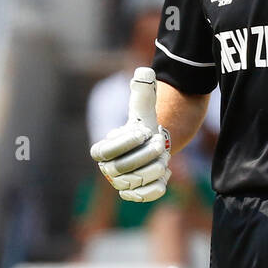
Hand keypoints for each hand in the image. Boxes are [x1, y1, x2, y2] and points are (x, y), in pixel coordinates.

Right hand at [90, 67, 171, 202]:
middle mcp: (107, 170)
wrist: (153, 148)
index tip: (143, 132)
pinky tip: (165, 173)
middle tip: (161, 143)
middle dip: (146, 155)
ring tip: (164, 158)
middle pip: (122, 168)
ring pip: (136, 182)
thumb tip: (145, 71)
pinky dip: (158, 185)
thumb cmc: (144, 127)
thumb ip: (142, 91)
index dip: (123, 143)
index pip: (102, 152)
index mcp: (103, 149)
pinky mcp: (134, 196)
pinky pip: (145, 196)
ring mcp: (120, 185)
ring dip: (156, 168)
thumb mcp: (143, 109)